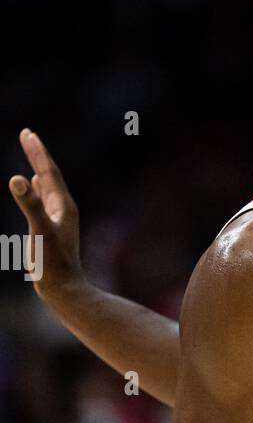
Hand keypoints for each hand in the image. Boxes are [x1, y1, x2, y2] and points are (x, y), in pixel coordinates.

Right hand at [8, 129, 82, 302]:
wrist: (64, 290)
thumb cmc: (52, 263)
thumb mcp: (39, 230)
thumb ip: (29, 204)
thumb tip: (18, 179)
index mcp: (63, 205)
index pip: (49, 171)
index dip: (37, 152)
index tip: (27, 133)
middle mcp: (63, 209)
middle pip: (50, 174)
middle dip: (37, 154)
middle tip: (28, 135)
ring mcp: (58, 219)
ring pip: (48, 186)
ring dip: (39, 168)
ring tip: (34, 153)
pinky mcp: (52, 229)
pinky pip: (44, 200)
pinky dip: (38, 187)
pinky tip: (36, 185)